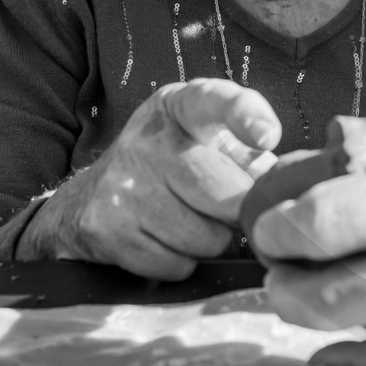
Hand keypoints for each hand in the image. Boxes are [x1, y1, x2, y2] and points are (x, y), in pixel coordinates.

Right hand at [19, 78, 281, 278]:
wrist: (89, 194)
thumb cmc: (174, 163)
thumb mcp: (208, 140)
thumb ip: (249, 154)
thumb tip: (276, 186)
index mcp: (180, 106)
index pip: (215, 101)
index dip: (246, 116)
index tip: (268, 137)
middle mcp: (147, 139)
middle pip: (222, 192)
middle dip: (239, 210)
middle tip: (232, 209)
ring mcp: (122, 184)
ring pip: (203, 238)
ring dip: (213, 241)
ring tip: (196, 221)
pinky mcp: (105, 228)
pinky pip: (175, 264)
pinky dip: (183, 263)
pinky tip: (168, 241)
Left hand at [255, 112, 365, 365]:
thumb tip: (333, 147)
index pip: (315, 223)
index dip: (278, 224)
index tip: (274, 219)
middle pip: (312, 296)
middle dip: (280, 277)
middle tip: (284, 256)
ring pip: (345, 332)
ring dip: (318, 308)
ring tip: (327, 276)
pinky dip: (353, 350)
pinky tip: (344, 334)